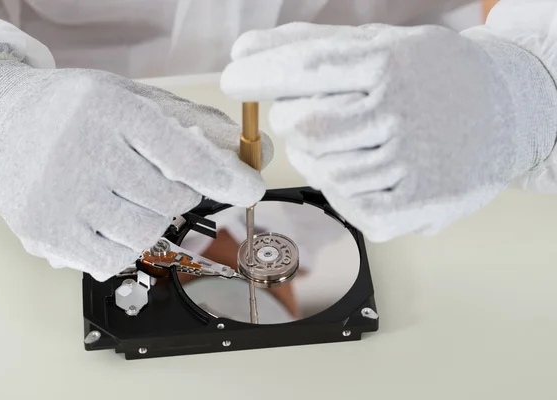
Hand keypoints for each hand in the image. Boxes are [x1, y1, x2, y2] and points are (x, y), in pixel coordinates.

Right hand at [0, 60, 272, 279]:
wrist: (4, 123)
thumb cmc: (79, 112)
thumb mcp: (136, 100)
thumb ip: (198, 126)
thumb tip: (259, 152)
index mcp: (113, 110)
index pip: (185, 154)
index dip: (226, 176)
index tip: (251, 188)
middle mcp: (84, 151)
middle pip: (170, 201)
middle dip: (179, 194)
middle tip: (158, 180)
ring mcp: (62, 196)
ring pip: (145, 234)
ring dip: (151, 220)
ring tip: (127, 197)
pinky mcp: (46, 231)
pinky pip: (112, 261)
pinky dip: (123, 247)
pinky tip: (108, 221)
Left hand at [221, 22, 556, 240]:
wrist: (502, 113)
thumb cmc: (425, 76)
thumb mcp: (377, 44)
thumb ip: (307, 46)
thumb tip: (244, 52)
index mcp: (390, 64)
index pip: (308, 68)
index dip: (262, 74)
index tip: (235, 79)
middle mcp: (401, 112)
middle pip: (304, 124)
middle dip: (292, 118)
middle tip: (312, 111)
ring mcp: (409, 164)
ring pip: (320, 167)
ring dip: (316, 154)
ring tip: (348, 140)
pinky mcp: (414, 207)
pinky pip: (346, 201)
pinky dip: (339, 185)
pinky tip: (359, 168)